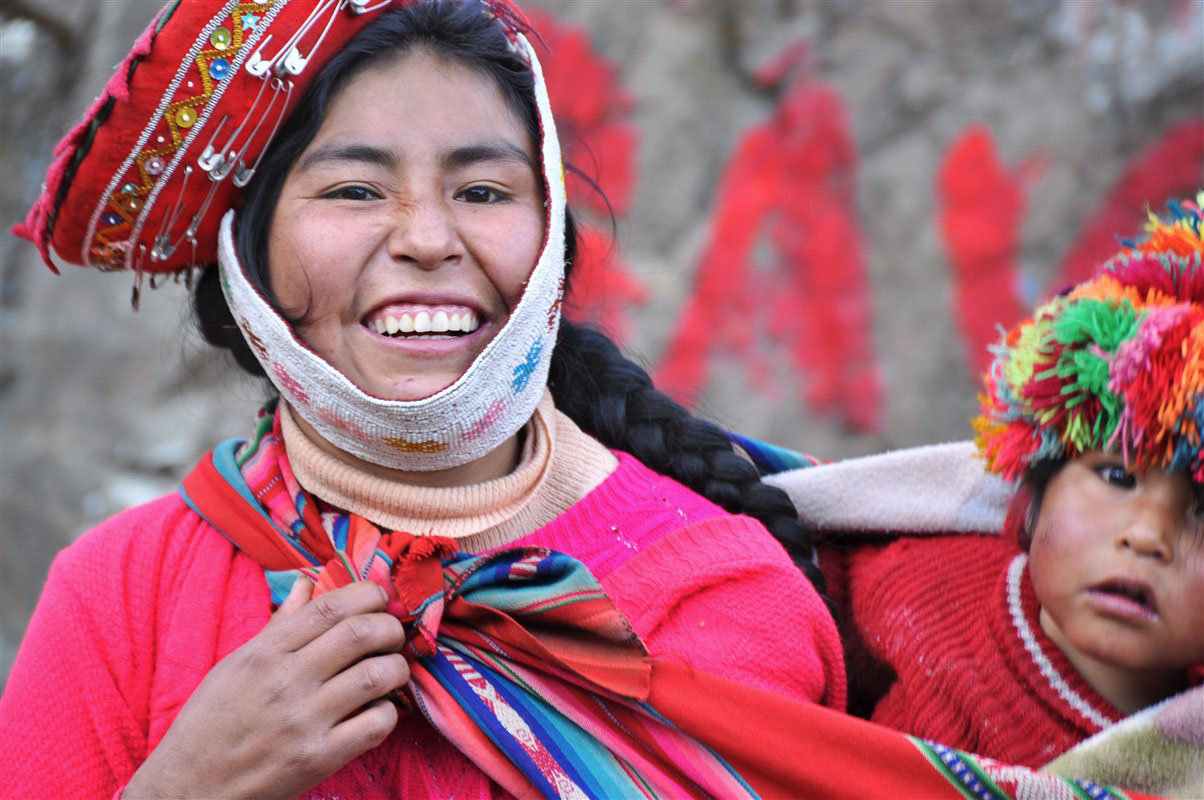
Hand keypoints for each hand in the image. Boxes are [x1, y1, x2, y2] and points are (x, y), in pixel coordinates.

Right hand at [124, 579, 408, 798]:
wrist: (187, 789)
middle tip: (392, 636)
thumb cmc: (210, 723)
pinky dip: (388, 712)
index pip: (331, 606)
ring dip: (396, 668)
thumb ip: (279, 625)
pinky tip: (377, 711)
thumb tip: (306, 583)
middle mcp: (286, 681)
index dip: (368, 595)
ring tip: (389, 672)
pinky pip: (377, 723)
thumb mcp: (235, 665)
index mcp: (265, 653)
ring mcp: (304, 721)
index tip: (380, 600)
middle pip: (362, 633)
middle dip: (390, 628)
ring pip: (377, 675)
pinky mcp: (319, 759)